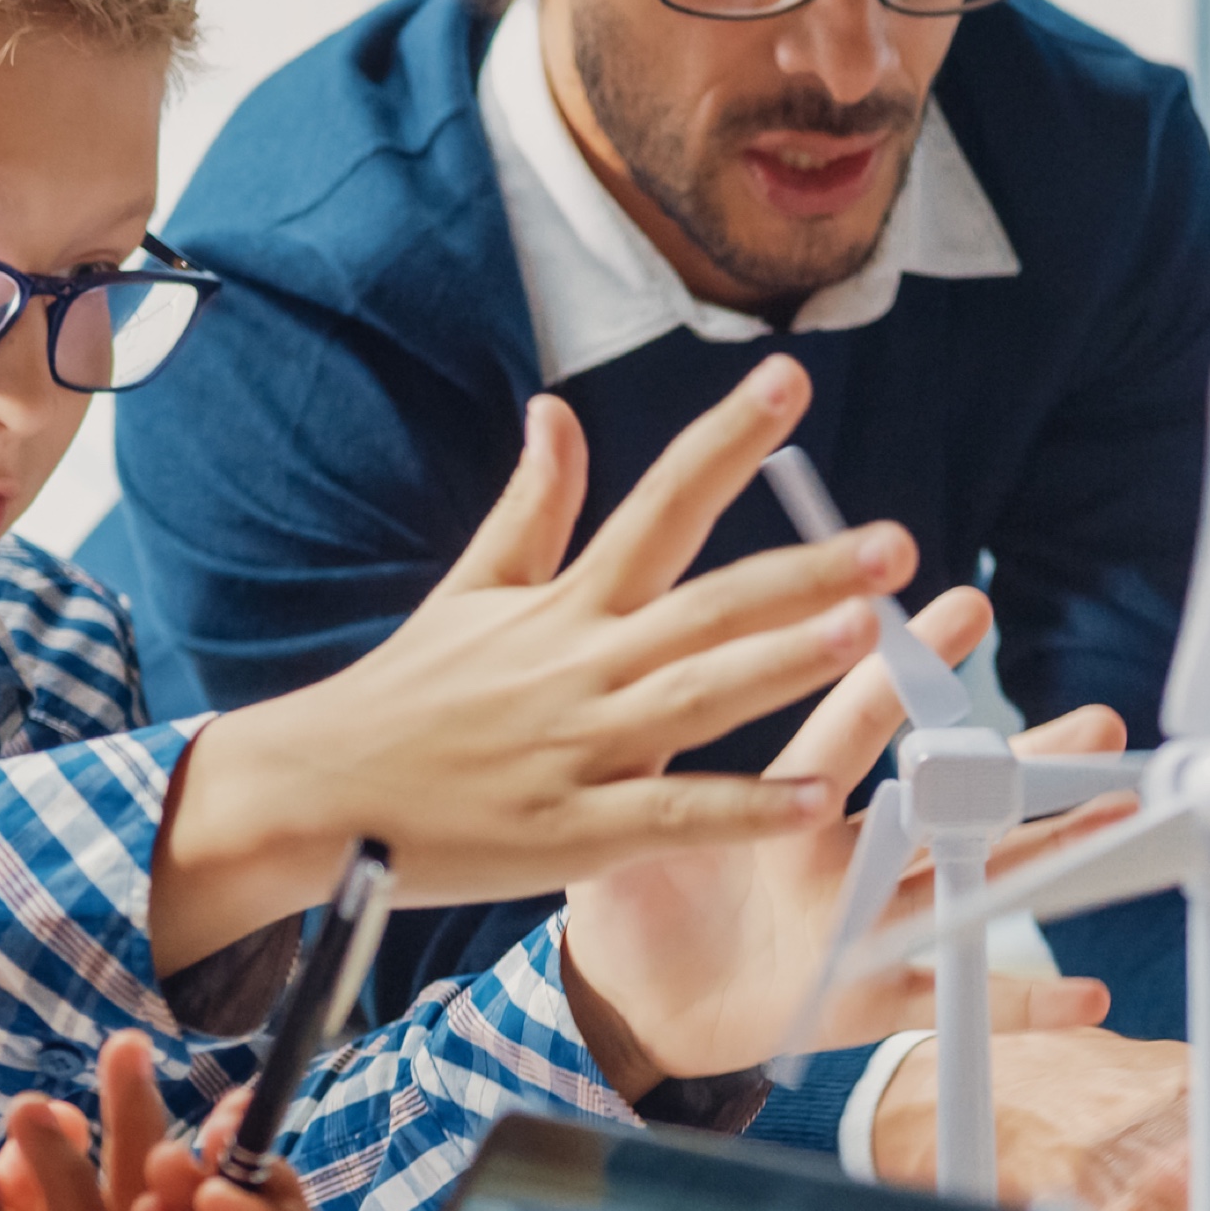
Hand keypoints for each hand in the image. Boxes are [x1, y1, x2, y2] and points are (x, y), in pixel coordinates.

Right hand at [153, 355, 910, 968]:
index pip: (660, 504)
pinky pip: (673, 815)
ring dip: (780, 663)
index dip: (727, 442)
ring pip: (698, 698)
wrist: (313, 795)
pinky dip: (743, 809)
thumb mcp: (469, 591)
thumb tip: (558, 411)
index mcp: (566, 607)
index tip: (789, 379)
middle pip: (709, 605)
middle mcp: (582, 666)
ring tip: (864, 633)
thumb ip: (534, 508)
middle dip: (803, 570)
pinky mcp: (573, 831)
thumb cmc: (402, 699)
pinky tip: (817, 796)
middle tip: (896, 542)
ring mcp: (580, 748)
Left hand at [559, 583, 1126, 1085]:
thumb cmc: (628, 896)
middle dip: (1023, 762)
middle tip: (1099, 723)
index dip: (902, 673)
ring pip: (970, 883)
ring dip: (1047, 855)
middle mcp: (845, 856)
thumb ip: (649, 761)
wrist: (618, 999)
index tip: (961, 609)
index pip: (855, 727)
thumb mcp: (630, 823)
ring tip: (1120, 822)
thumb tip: (628, 664)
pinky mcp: (863, 998)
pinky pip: (947, 997)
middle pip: (946, 800)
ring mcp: (864, 925)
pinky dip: (1017, 1000)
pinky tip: (1086, 994)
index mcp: (790, 801)